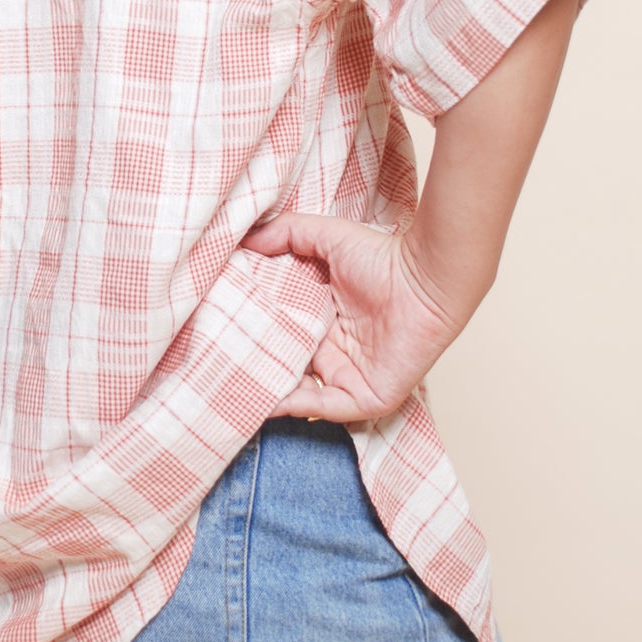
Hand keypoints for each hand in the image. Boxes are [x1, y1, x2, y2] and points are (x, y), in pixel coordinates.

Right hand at [239, 211, 465, 424]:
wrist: (425, 277)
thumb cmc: (383, 256)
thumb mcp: (325, 237)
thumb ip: (285, 234)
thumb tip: (244, 241)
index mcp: (323, 321)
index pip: (281, 335)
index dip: (253, 333)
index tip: (218, 326)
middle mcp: (334, 353)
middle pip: (287, 367)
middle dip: (255, 367)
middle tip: (216, 362)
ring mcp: (350, 377)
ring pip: (301, 392)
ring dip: (271, 390)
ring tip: (233, 386)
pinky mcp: (367, 396)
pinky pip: (326, 408)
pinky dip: (299, 407)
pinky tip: (271, 400)